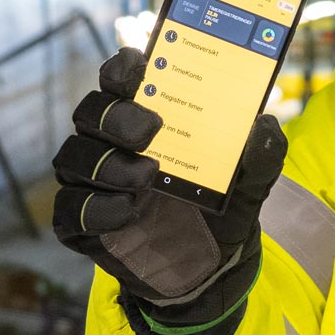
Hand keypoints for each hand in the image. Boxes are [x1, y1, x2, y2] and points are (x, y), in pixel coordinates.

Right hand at [52, 48, 285, 334]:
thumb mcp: (251, 184)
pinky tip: (129, 211)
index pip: (119, 83)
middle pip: (90, 113)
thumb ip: (262, 156)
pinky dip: (97, 207)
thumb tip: (265, 125)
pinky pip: (70, 209)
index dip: (122, 70)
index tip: (139, 64)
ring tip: (148, 176)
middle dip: (116, 116)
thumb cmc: (222, 211)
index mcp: (144, 122)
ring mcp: (92, 184)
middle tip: (152, 128)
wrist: (213, 269)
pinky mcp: (81, 224)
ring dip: (108, 163)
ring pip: (73, 156)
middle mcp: (111, 146)